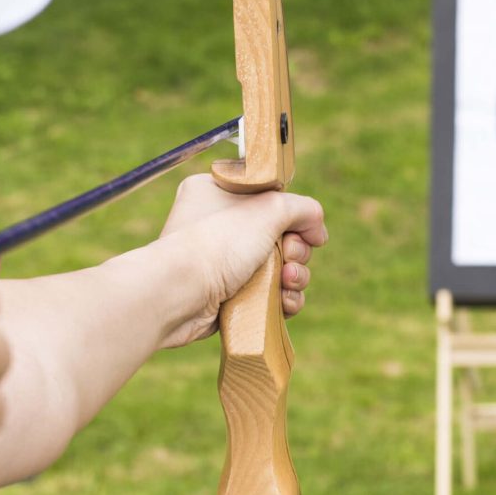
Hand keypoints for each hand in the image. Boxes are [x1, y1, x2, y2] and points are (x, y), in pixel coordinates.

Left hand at [158, 174, 328, 345]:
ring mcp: (224, 263)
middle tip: (288, 255)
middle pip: (281, 234)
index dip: (294, 215)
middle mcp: (220, 225)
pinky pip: (269, 294)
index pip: (270, 197)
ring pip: (279, 267)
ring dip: (295, 276)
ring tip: (287, 281)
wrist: (178, 295)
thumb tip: (317, 227)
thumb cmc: (216, 244)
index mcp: (219, 193)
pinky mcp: (228, 295)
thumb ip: (302, 208)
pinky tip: (284, 301)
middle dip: (296, 250)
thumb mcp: (268, 209)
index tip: (307, 229)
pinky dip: (282, 298)